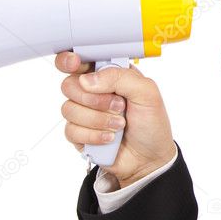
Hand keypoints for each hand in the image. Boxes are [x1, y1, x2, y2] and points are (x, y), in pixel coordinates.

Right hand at [55, 51, 176, 186]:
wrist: (150, 159)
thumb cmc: (151, 123)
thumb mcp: (147, 93)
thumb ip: (120, 77)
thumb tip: (87, 80)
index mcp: (108, 75)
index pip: (80, 59)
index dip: (72, 59)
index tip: (76, 64)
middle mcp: (93, 91)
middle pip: (69, 84)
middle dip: (93, 98)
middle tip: (118, 106)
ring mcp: (84, 113)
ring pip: (68, 108)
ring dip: (98, 119)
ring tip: (119, 125)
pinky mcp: (79, 134)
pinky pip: (71, 130)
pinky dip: (93, 135)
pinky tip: (110, 138)